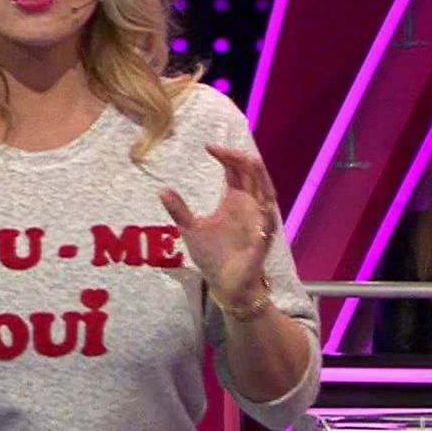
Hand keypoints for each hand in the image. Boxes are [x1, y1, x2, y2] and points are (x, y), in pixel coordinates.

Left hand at [161, 144, 280, 304]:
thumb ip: (179, 210)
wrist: (225, 284)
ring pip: (268, 193)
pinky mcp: (263, 241)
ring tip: (249, 161)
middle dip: (241, 159)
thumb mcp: (191, 229)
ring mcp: (259, 222)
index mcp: (236, 199)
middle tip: (223, 150)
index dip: (226, 155)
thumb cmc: (214, 255)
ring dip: (261, 178)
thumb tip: (162, 190)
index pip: (236, 169)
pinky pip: (269, 225)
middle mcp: (251, 206)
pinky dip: (266, 215)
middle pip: (254, 174)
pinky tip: (262, 204)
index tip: (208, 146)